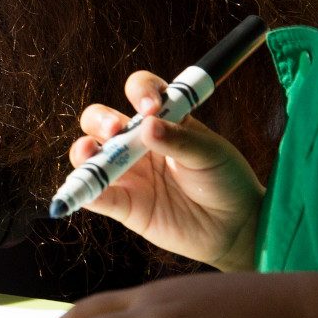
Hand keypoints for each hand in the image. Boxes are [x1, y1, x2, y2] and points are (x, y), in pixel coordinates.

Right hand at [68, 71, 263, 269]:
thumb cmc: (225, 181)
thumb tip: (148, 125)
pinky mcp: (125, 206)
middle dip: (100, 120)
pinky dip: (85, 192)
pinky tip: (86, 190)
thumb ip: (180, 140)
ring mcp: (128, 174)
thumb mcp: (210, 154)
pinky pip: (97, 197)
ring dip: (82, 151)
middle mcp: (138, 143)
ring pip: (89, 156)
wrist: (235, 226)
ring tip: (88, 152)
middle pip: (100, 120)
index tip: (150, 107)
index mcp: (163, 121)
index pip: (140, 92)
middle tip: (115, 130)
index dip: (139, 91)